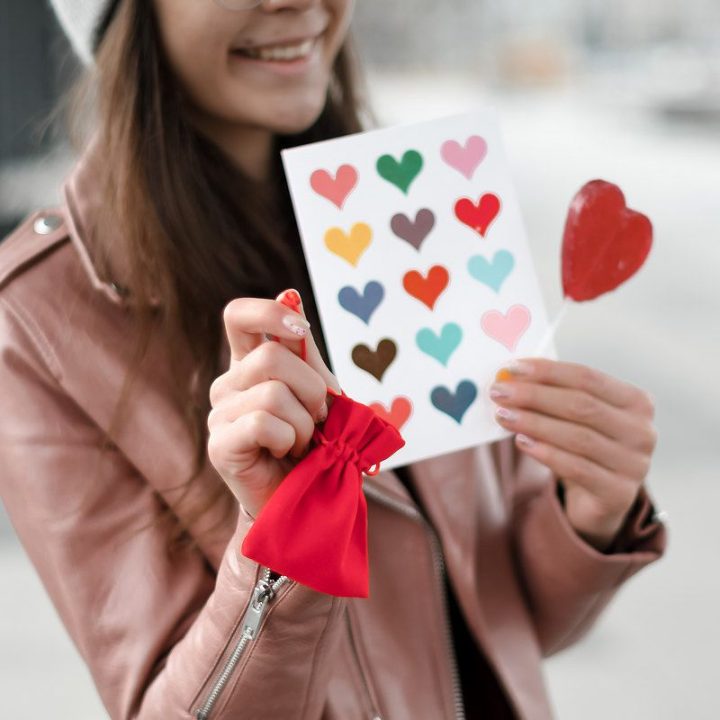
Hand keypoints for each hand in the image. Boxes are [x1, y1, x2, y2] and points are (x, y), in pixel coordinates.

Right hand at [207, 289, 340, 517]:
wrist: (308, 495)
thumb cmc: (316, 441)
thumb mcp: (318, 389)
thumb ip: (303, 348)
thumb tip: (291, 293)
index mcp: (249, 363)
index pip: (238, 315)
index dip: (270, 312)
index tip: (301, 330)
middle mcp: (228, 383)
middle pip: (270, 355)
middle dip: (311, 388)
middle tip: (317, 418)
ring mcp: (219, 413)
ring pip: (273, 393)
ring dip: (304, 423)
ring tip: (302, 442)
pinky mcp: (220, 444)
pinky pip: (264, 423)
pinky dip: (289, 439)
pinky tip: (285, 453)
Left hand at [489, 358, 657, 551]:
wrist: (599, 498)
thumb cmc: (583, 445)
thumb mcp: (575, 417)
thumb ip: (553, 395)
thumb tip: (511, 376)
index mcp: (637, 402)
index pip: (587, 378)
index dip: (547, 371)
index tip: (511, 368)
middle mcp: (642, 432)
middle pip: (581, 405)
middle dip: (535, 395)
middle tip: (499, 391)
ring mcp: (634, 465)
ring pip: (577, 437)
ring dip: (534, 422)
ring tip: (503, 415)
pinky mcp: (618, 493)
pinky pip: (576, 468)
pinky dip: (545, 452)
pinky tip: (521, 441)